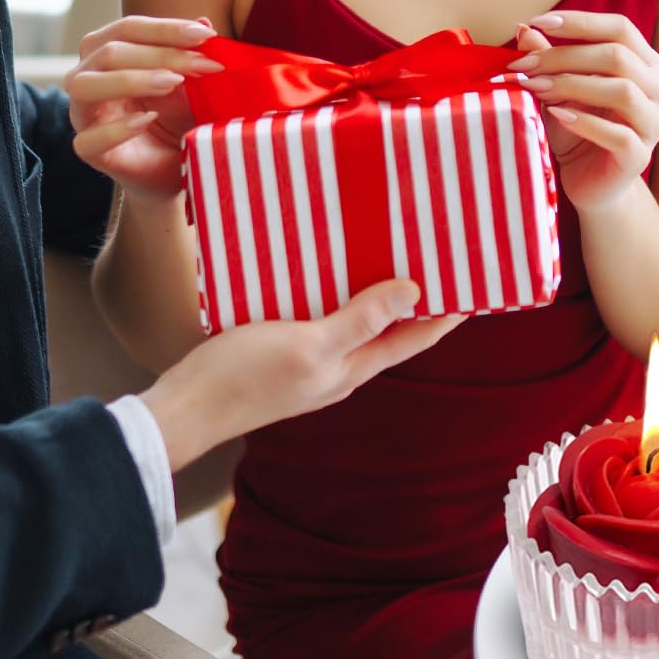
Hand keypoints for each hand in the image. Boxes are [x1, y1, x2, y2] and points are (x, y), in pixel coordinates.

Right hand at [64, 16, 224, 200]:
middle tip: (204, 65)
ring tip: (174, 82)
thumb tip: (204, 20)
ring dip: (132, 79)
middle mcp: (88, 78)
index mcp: (108, 53)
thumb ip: (193, 54)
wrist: (175, 169)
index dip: (166, 28)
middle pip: (109, 52)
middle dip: (161, 54)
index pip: (128, 29)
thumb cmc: (177, 119)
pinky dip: (118, 128)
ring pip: (86, 86)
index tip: (206, 35)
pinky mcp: (88, 151)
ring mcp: (83, 115)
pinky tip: (148, 120)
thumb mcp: (192, 84)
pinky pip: (89, 138)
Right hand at [142, 280, 463, 470]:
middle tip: (436, 256)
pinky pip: (322, 316)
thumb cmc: (244, 378)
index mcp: (351, 369)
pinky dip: (335, 292)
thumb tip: (415, 292)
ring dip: (374, 292)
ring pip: (355, 321)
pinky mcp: (280, 349)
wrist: (184, 407)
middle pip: (389, 330)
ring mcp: (308, 360)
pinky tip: (326, 269)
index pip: (413, 338)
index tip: (474, 282)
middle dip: (415, 297)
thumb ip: (360, 321)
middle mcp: (337, 367)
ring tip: (390, 251)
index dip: (446, 313)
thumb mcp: (309, 344)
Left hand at [507, 10, 658, 213]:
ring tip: (536, 88)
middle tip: (523, 65)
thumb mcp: (556, 90)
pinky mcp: (640, 157)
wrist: (589, 184)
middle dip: (564, 56)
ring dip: (573, 85)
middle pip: (617, 57)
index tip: (538, 22)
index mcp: (643, 64)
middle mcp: (657, 90)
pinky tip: (556, 115)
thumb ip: (546, 59)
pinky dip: (584, 122)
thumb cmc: (575, 131)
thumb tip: (524, 29)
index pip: (620, 29)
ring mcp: (653, 124)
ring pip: (623, 91)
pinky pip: (618, 134)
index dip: (580, 22)